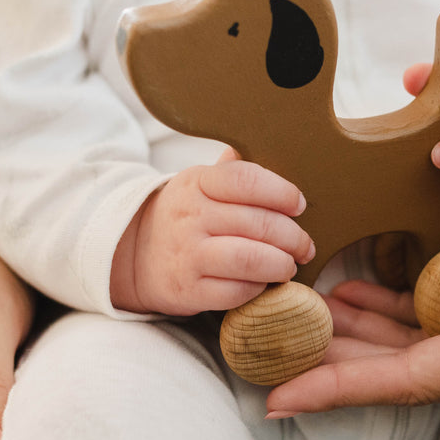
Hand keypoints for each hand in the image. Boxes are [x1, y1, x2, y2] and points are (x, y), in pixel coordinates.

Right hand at [111, 148, 315, 315]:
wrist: (135, 255)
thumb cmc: (187, 216)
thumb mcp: (201, 183)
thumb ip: (236, 169)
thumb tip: (274, 147)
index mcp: (197, 182)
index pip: (245, 179)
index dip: (282, 192)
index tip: (299, 205)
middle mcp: (190, 216)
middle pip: (258, 223)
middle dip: (293, 237)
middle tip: (304, 245)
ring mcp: (187, 254)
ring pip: (249, 259)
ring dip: (281, 264)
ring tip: (289, 264)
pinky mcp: (188, 290)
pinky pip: (236, 292)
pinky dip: (258, 288)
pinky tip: (263, 282)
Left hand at [269, 123, 439, 410]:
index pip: (428, 375)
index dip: (350, 385)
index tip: (279, 396)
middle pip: (413, 366)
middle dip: (337, 362)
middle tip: (260, 348)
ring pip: (426, 340)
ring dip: (360, 334)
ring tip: (291, 318)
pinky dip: (400, 302)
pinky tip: (365, 280)